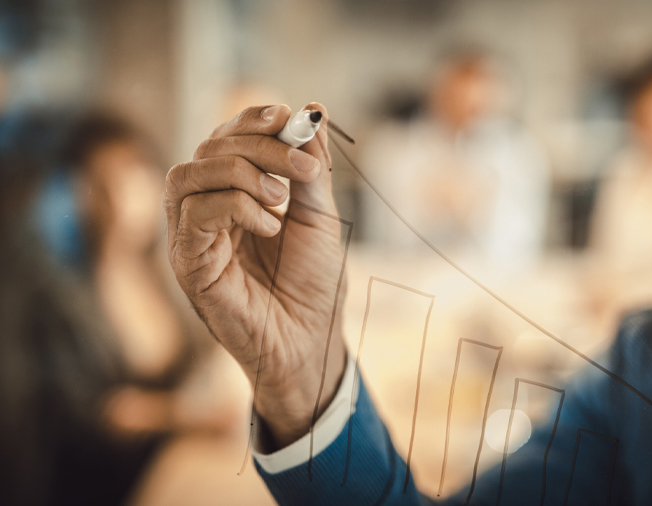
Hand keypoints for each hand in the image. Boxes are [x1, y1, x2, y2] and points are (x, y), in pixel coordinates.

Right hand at [164, 104, 346, 448]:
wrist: (310, 343)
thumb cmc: (313, 285)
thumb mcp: (320, 217)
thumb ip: (312, 169)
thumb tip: (313, 111)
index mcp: (236, 195)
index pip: (228, 138)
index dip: (253, 120)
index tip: (289, 117)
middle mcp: (207, 210)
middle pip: (209, 149)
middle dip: (259, 146)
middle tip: (302, 169)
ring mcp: (193, 237)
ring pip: (189, 173)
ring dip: (242, 173)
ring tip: (281, 200)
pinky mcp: (188, 263)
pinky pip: (193, 212)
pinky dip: (235, 206)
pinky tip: (269, 226)